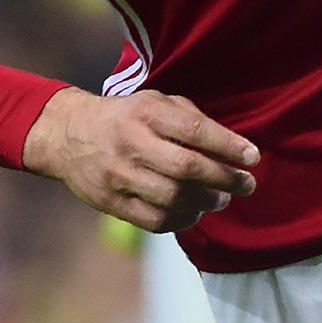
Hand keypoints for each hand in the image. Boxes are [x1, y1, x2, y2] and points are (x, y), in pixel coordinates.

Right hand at [22, 87, 259, 232]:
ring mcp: (119, 176)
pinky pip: (154, 220)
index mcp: (146, 112)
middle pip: (187, 168)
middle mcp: (132, 143)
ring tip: (222, 199)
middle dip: (224, 179)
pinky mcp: (111, 203)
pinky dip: (182, 220)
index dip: (228, 145)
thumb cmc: (126, 117)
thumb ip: (190, 119)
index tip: (253, 157)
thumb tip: (230, 146)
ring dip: (206, 202)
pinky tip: (195, 212)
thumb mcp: (155, 102)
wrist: (68, 135)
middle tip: (246, 185)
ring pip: (172, 198)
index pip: (194, 131)